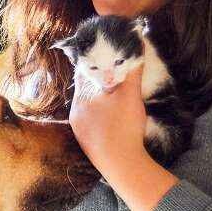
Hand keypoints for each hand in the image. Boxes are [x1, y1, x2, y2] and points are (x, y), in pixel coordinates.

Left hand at [67, 67, 177, 210]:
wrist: (122, 167)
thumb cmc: (123, 127)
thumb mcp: (130, 94)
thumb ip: (132, 69)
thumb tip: (136, 44)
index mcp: (80, 98)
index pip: (84, 71)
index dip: (96, 60)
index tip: (107, 53)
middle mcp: (75, 113)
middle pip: (86, 88)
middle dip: (100, 79)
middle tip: (115, 70)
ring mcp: (80, 130)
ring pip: (89, 106)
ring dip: (101, 97)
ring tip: (116, 91)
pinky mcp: (88, 143)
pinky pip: (93, 121)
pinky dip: (102, 114)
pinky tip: (114, 115)